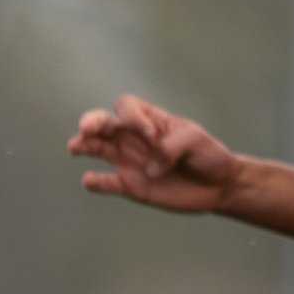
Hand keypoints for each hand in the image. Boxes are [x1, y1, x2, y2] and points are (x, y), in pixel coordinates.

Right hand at [68, 92, 238, 213]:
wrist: (219, 185)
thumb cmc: (207, 155)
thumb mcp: (196, 140)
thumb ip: (171, 146)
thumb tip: (149, 168)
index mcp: (149, 120)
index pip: (126, 107)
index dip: (132, 117)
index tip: (151, 135)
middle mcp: (133, 138)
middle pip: (103, 124)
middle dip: (92, 122)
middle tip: (86, 128)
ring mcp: (129, 161)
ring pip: (97, 149)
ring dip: (84, 146)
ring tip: (75, 147)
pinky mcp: (130, 186)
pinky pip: (107, 183)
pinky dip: (95, 182)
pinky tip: (90, 180)